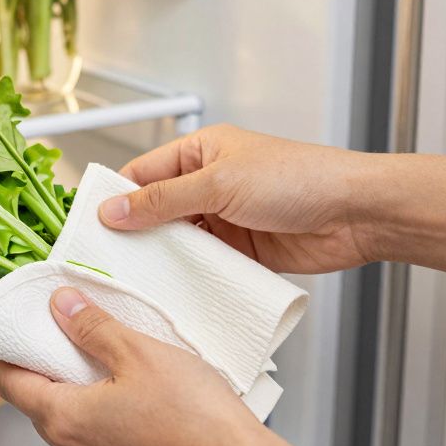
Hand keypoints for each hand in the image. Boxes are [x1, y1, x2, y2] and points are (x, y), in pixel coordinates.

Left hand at [0, 288, 262, 445]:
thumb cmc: (194, 418)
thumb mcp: (137, 352)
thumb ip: (92, 327)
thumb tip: (61, 307)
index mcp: (64, 420)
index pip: (9, 384)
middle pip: (38, 402)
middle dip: (38, 366)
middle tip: (47, 332)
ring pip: (70, 421)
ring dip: (72, 389)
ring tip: (93, 354)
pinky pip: (99, 437)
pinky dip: (99, 410)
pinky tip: (125, 389)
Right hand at [99, 124, 380, 273]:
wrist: (356, 214)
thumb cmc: (299, 178)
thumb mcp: (219, 183)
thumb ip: (162, 201)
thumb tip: (112, 210)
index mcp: (200, 152)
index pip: (142, 174)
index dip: (114, 199)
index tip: (88, 227)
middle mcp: (208, 184)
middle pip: (154, 211)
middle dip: (132, 235)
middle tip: (102, 262)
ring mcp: (224, 220)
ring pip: (176, 242)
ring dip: (160, 260)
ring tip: (130, 283)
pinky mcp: (240, 253)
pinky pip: (202, 266)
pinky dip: (186, 279)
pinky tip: (169, 293)